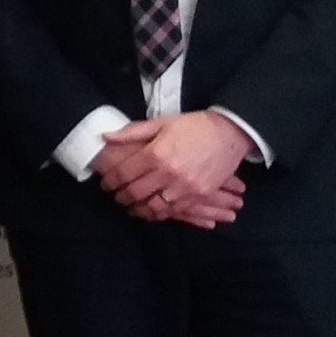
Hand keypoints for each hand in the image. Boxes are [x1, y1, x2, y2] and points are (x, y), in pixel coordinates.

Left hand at [93, 113, 249, 226]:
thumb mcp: (161, 123)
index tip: (106, 184)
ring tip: (132, 208)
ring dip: (139, 210)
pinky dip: (160, 214)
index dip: (111, 181)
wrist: (229, 133)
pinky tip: (153, 211)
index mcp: (156, 153)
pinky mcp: (199, 195)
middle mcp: (168, 173)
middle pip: (136, 193)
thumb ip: (132, 132)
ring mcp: (185, 187)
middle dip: (122, 198)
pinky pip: (175, 211)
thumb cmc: (193, 126)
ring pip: (154, 207)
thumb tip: (105, 136)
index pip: (125, 173)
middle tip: (117, 198)